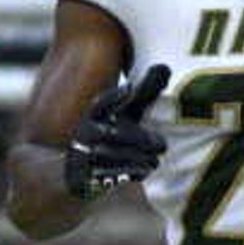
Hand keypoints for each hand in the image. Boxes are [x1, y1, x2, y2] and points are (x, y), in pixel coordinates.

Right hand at [64, 64, 170, 198]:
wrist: (79, 173)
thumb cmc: (113, 136)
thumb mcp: (127, 116)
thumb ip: (145, 95)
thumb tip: (164, 67)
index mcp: (95, 116)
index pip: (101, 104)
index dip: (114, 96)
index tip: (130, 88)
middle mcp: (86, 134)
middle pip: (113, 134)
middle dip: (139, 138)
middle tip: (163, 144)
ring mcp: (83, 156)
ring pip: (111, 155)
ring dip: (136, 159)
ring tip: (155, 161)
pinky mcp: (84, 177)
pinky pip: (106, 175)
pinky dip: (127, 173)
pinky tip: (144, 172)